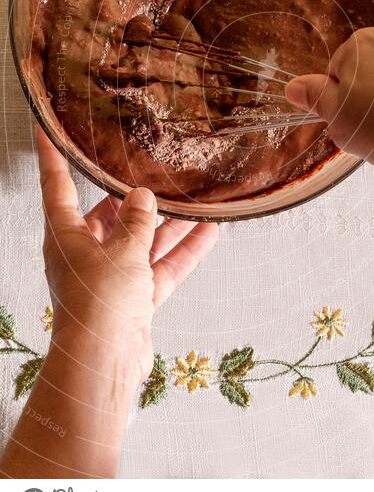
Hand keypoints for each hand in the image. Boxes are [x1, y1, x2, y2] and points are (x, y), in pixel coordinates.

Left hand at [37, 126, 217, 385]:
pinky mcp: (133, 298)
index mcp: (66, 235)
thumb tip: (142, 195)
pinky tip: (208, 233)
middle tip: (157, 173)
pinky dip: (182, 252)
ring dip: (168, 225)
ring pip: (141, 241)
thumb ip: (137, 220)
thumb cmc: (99, 305)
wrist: (105, 364)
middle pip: (110, 215)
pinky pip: (160, 267)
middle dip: (135, 199)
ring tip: (195, 201)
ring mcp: (111, 276)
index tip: (48, 128)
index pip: (58, 184)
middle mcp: (85, 252)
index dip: (54, 155)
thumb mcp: (123, 251)